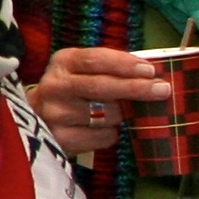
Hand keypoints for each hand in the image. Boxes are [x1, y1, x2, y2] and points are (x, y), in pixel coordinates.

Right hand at [30, 47, 174, 169]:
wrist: (36, 118)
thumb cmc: (71, 90)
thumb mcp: (81, 70)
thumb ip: (108, 68)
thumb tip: (151, 74)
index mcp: (62, 62)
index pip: (94, 59)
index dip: (124, 64)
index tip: (149, 70)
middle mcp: (55, 86)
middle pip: (101, 86)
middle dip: (136, 88)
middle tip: (162, 90)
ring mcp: (55, 114)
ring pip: (106, 114)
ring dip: (123, 115)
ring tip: (121, 113)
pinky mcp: (61, 139)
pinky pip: (103, 136)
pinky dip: (112, 133)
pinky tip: (105, 129)